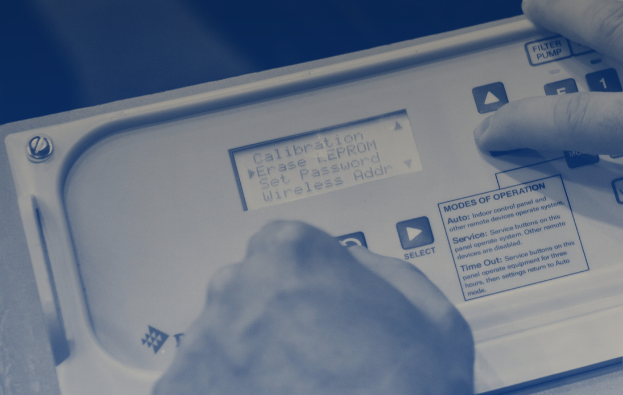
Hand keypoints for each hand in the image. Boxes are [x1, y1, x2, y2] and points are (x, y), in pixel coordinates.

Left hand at [153, 221, 472, 394]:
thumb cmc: (406, 392)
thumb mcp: (434, 319)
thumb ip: (385, 271)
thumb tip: (356, 266)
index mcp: (293, 255)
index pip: (285, 246)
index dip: (312, 280)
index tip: (325, 305)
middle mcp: (237, 291)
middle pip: (248, 289)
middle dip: (277, 316)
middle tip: (317, 354)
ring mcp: (204, 347)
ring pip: (223, 339)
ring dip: (252, 356)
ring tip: (297, 386)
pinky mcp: (184, 391)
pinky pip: (203, 384)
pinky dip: (230, 392)